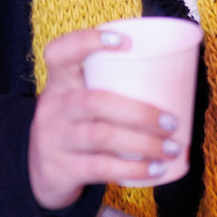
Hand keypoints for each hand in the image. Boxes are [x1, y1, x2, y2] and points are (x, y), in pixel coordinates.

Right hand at [27, 28, 179, 210]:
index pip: (59, 53)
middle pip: (94, 102)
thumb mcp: (78, 102)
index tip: (125, 41)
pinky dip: (133, 169)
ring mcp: (54, 140)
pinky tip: (156, 170)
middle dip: (140, 112)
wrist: (39, 175)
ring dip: (144, 143)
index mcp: (59, 83)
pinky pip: (100, 167)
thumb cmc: (76, 127)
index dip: (87, 42)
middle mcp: (53, 108)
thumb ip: (110, 89)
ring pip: (101, 136)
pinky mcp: (61, 170)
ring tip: (171, 148)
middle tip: (172, 122)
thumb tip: (178, 87)